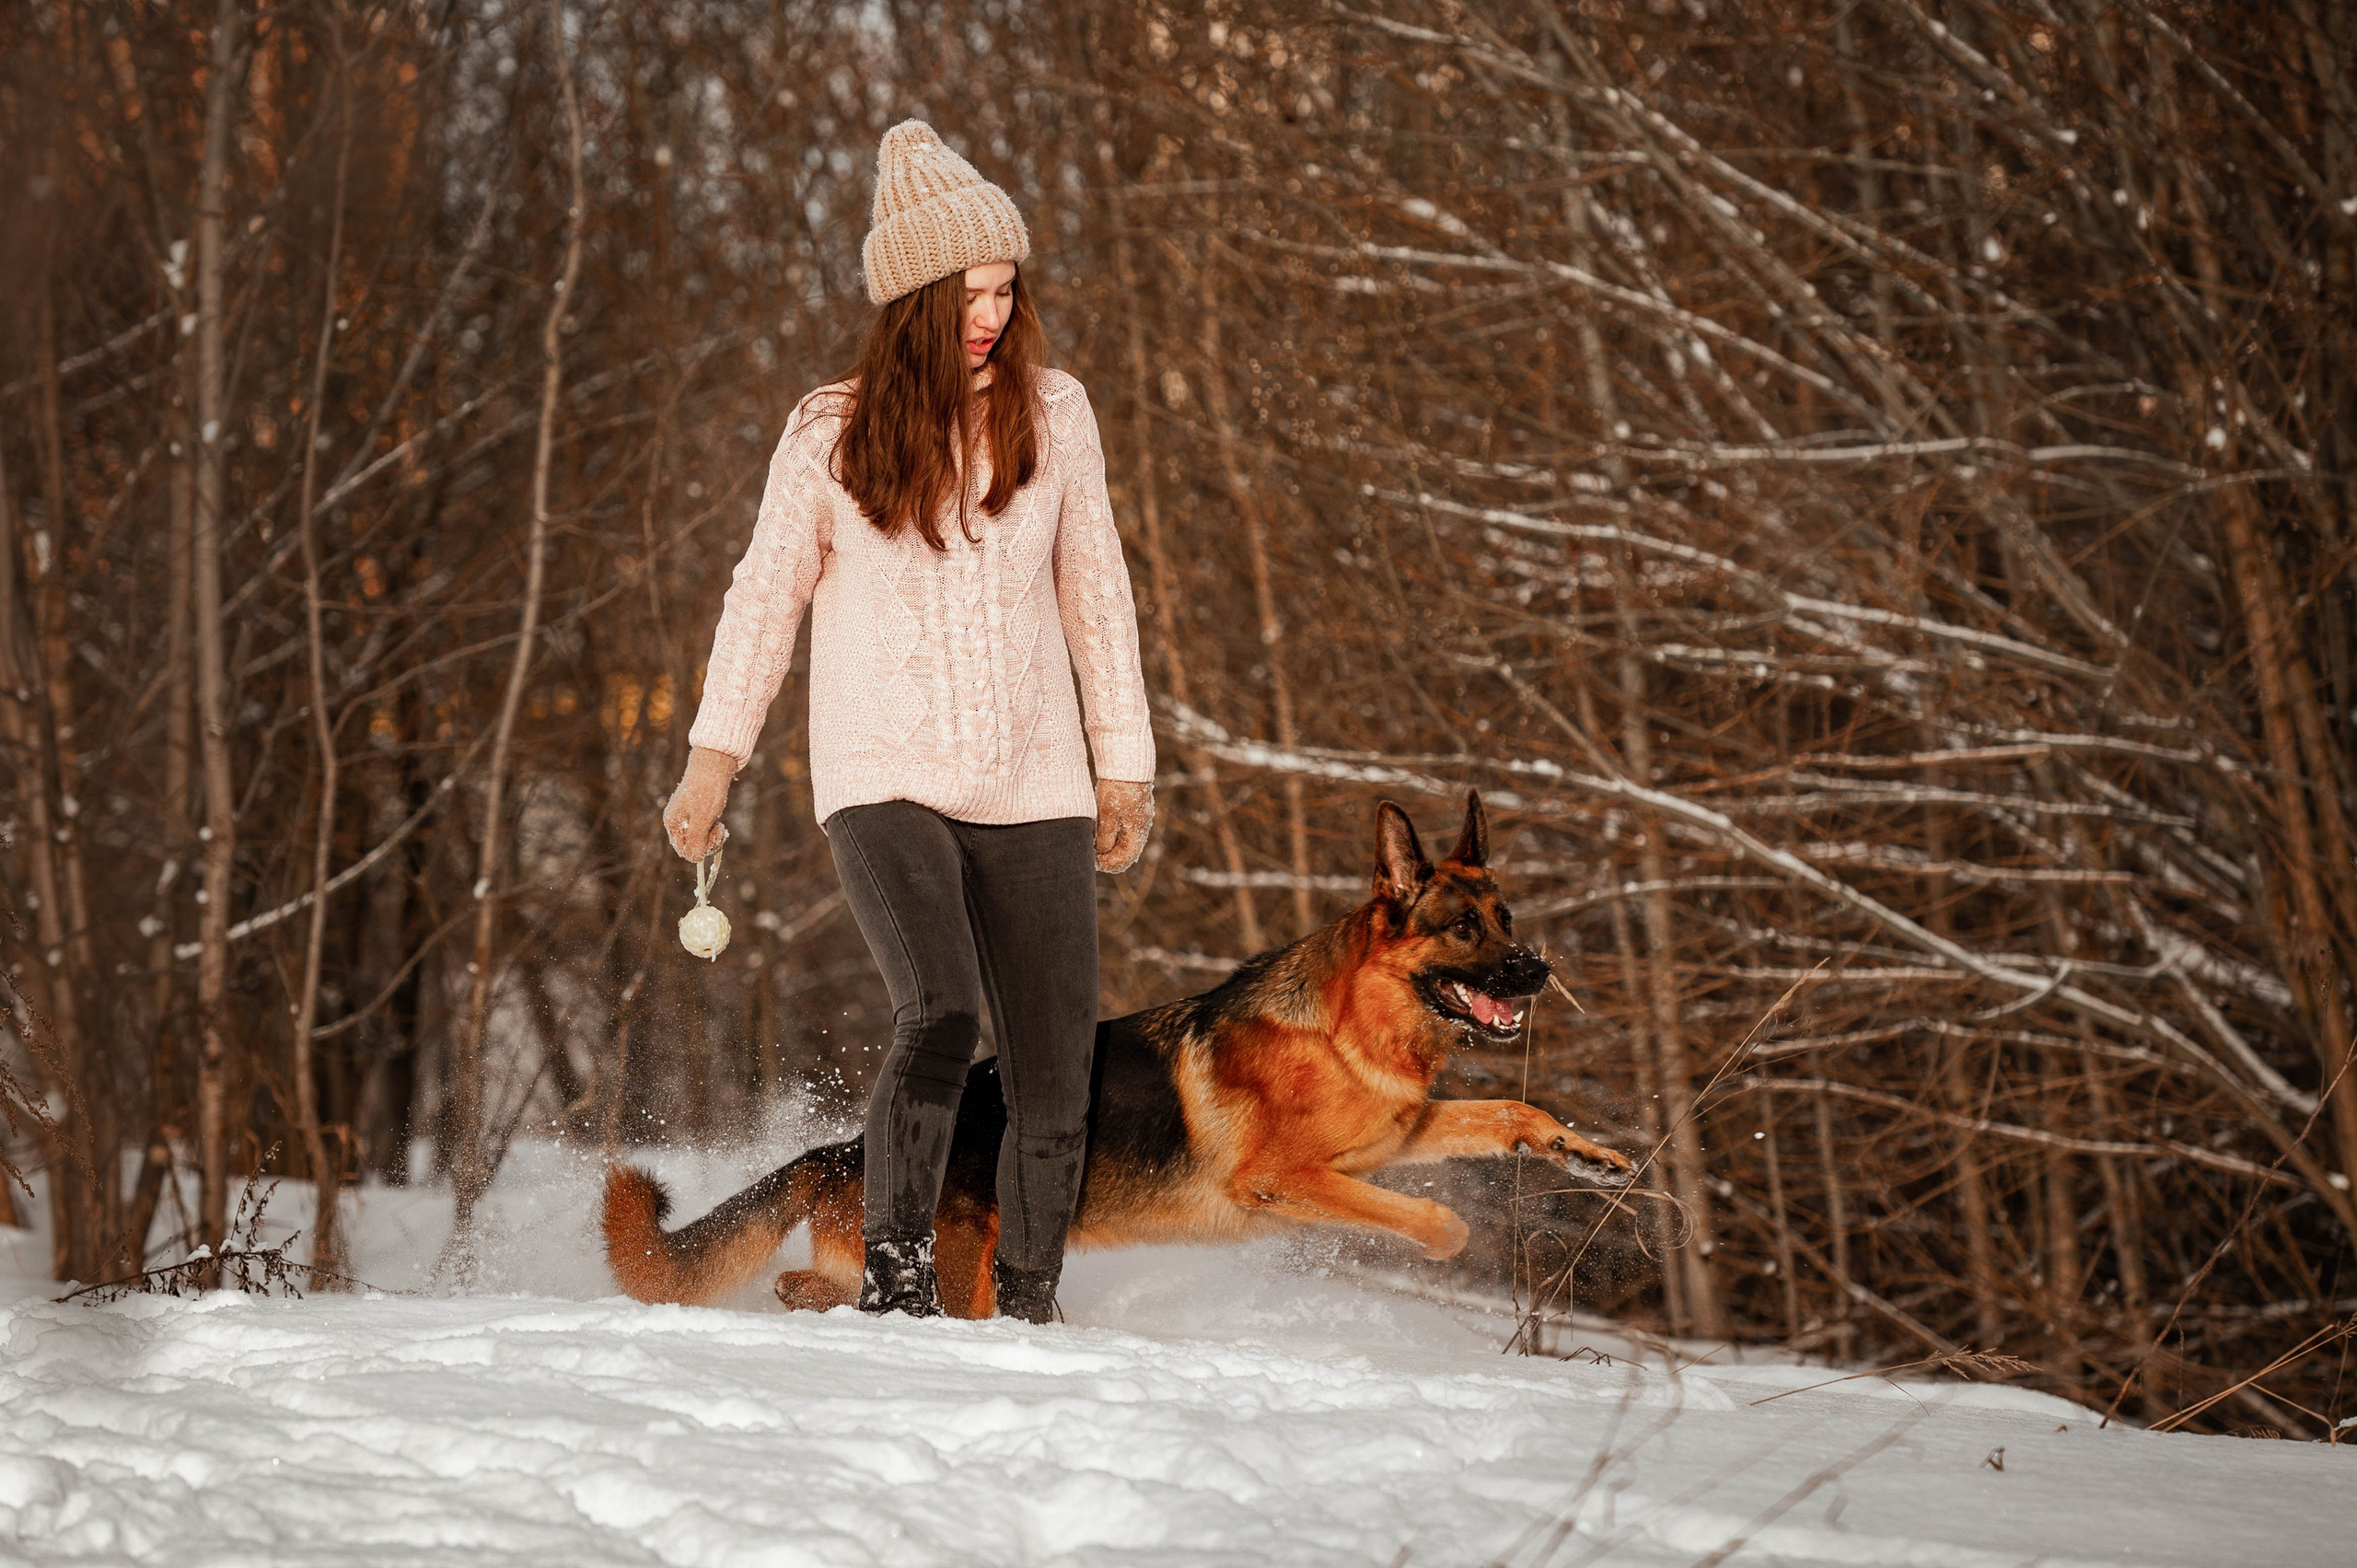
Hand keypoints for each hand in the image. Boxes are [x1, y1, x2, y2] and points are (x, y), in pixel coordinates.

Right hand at [663, 746, 737, 860]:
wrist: (713, 765)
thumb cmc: (707, 792)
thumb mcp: (702, 819)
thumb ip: (696, 841)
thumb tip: (695, 859)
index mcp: (673, 824)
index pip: (686, 852)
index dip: (702, 849)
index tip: (714, 836)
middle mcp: (676, 822)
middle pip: (692, 847)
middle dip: (709, 843)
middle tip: (720, 828)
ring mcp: (685, 817)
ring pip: (699, 840)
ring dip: (712, 837)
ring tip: (720, 824)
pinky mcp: (695, 812)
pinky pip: (703, 830)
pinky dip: (713, 829)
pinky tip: (718, 820)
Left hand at [1093, 778, 1153, 872]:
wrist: (1126, 763)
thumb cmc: (1117, 789)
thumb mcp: (1107, 815)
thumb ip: (1105, 838)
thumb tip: (1102, 853)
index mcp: (1138, 831)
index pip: (1125, 860)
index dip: (1108, 864)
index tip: (1092, 861)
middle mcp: (1142, 828)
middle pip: (1126, 854)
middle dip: (1109, 858)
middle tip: (1092, 856)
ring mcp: (1139, 819)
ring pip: (1125, 843)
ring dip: (1110, 847)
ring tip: (1094, 846)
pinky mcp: (1134, 811)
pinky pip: (1125, 832)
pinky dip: (1113, 837)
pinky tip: (1100, 833)